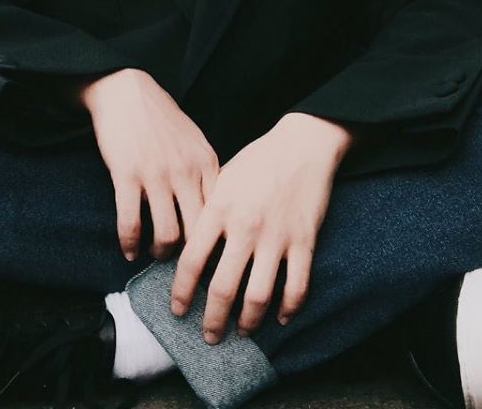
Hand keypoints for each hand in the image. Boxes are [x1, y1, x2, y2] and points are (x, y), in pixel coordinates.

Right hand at [80, 68, 219, 261]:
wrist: (129, 92)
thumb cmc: (163, 119)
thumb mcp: (196, 142)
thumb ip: (206, 173)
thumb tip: (215, 210)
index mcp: (207, 163)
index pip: (221, 214)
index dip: (218, 242)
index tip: (212, 257)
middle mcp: (186, 172)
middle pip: (198, 231)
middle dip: (192, 258)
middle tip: (184, 266)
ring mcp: (156, 174)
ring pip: (166, 233)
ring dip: (160, 252)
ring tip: (155, 255)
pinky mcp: (127, 175)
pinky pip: (131, 221)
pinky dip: (129, 243)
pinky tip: (129, 251)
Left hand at [170, 113, 353, 342]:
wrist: (301, 145)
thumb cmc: (258, 160)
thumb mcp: (223, 177)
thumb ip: (206, 211)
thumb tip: (186, 245)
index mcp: (220, 209)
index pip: (191, 261)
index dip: (181, 292)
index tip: (178, 309)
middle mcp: (245, 227)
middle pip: (222, 288)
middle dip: (211, 320)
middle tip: (207, 336)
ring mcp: (276, 237)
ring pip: (258, 296)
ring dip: (247, 322)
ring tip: (241, 332)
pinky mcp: (304, 241)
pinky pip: (296, 286)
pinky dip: (288, 308)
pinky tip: (280, 317)